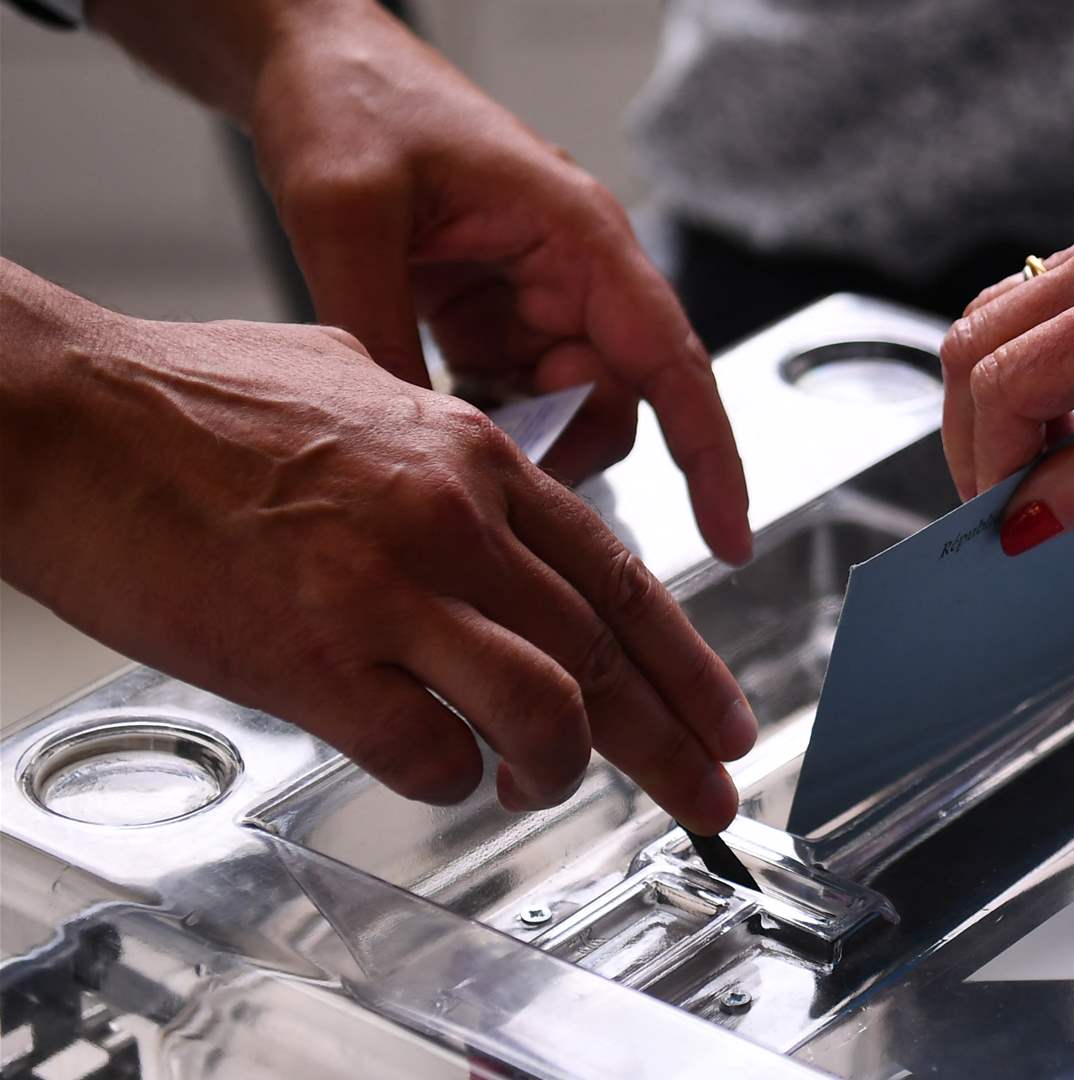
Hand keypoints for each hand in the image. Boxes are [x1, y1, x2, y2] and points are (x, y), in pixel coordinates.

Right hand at [0, 292, 753, 830]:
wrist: (62, 415)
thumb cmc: (189, 402)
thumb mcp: (361, 385)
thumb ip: (443, 453)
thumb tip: (492, 503)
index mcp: (471, 458)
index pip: (620, 578)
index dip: (689, 663)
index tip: (723, 718)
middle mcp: (452, 521)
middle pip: (607, 655)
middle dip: (674, 744)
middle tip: (708, 800)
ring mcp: (387, 591)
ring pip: (544, 710)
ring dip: (558, 772)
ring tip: (539, 792)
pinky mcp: (312, 658)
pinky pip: (426, 752)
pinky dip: (449, 781)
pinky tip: (438, 774)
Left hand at [239, 3, 749, 561]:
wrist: (312, 59)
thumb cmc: (351, 102)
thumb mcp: (346, 214)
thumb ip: (379, 332)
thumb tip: (406, 445)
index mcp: (577, 236)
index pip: (671, 361)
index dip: (710, 456)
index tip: (731, 536)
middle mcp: (574, 271)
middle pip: (618, 401)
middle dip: (565, 450)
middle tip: (486, 483)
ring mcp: (535, 296)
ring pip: (567, 408)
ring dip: (518, 439)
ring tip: (442, 440)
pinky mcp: (494, 315)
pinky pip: (515, 395)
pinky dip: (484, 422)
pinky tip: (427, 415)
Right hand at [939, 179, 1073, 553]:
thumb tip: (1034, 517)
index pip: (1008, 379)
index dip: (989, 461)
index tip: (1005, 519)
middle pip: (979, 338)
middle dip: (976, 431)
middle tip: (1008, 504)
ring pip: (1003, 313)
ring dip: (1002, 396)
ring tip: (1044, 466)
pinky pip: (1051, 299)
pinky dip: (1038, 363)